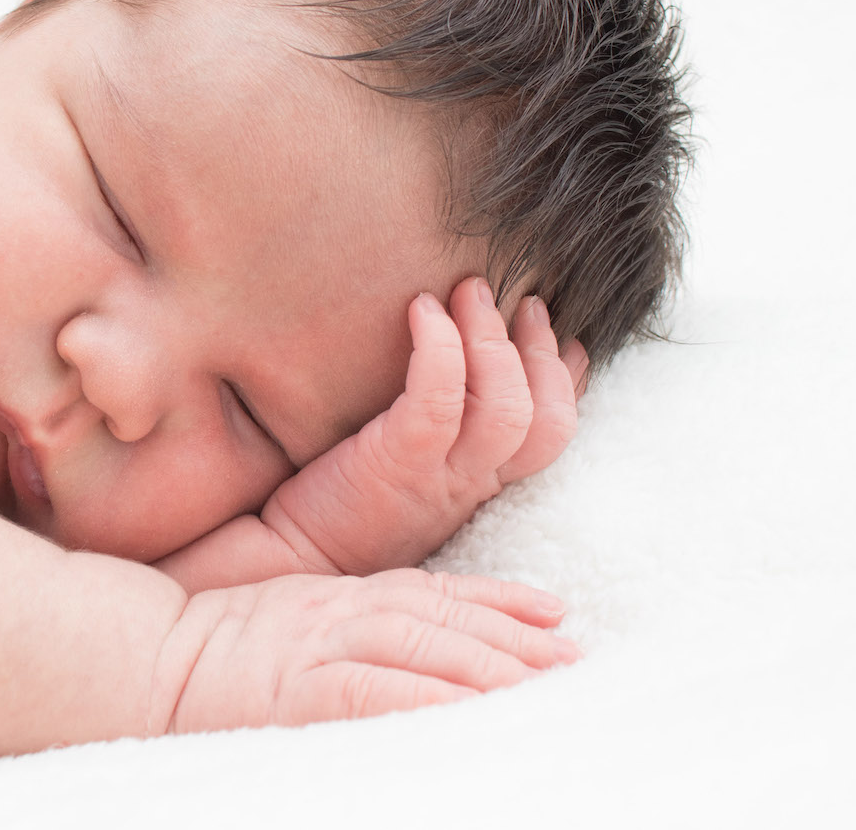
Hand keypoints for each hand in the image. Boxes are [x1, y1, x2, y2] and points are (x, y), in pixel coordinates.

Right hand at [153, 569, 578, 733]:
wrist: (141, 660)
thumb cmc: (211, 648)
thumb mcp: (289, 618)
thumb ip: (347, 622)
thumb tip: (406, 649)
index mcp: (338, 596)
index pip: (434, 594)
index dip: (499, 602)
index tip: (555, 613)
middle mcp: (341, 614)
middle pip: (444, 621)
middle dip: (515, 639)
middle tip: (577, 657)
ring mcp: (321, 649)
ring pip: (423, 650)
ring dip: (491, 666)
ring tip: (549, 684)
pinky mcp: (301, 690)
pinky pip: (376, 693)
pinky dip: (429, 698)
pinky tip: (473, 710)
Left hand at [263, 278, 587, 575]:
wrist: (288, 564)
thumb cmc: (336, 509)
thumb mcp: (406, 476)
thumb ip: (439, 440)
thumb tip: (451, 372)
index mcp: (477, 487)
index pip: (550, 435)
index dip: (567, 380)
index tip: (566, 336)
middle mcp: (469, 485)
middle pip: (545, 421)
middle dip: (541, 350)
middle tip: (521, 299)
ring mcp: (437, 478)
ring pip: (503, 407)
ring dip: (493, 339)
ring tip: (472, 291)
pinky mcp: (395, 466)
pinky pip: (438, 401)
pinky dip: (439, 347)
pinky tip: (422, 309)